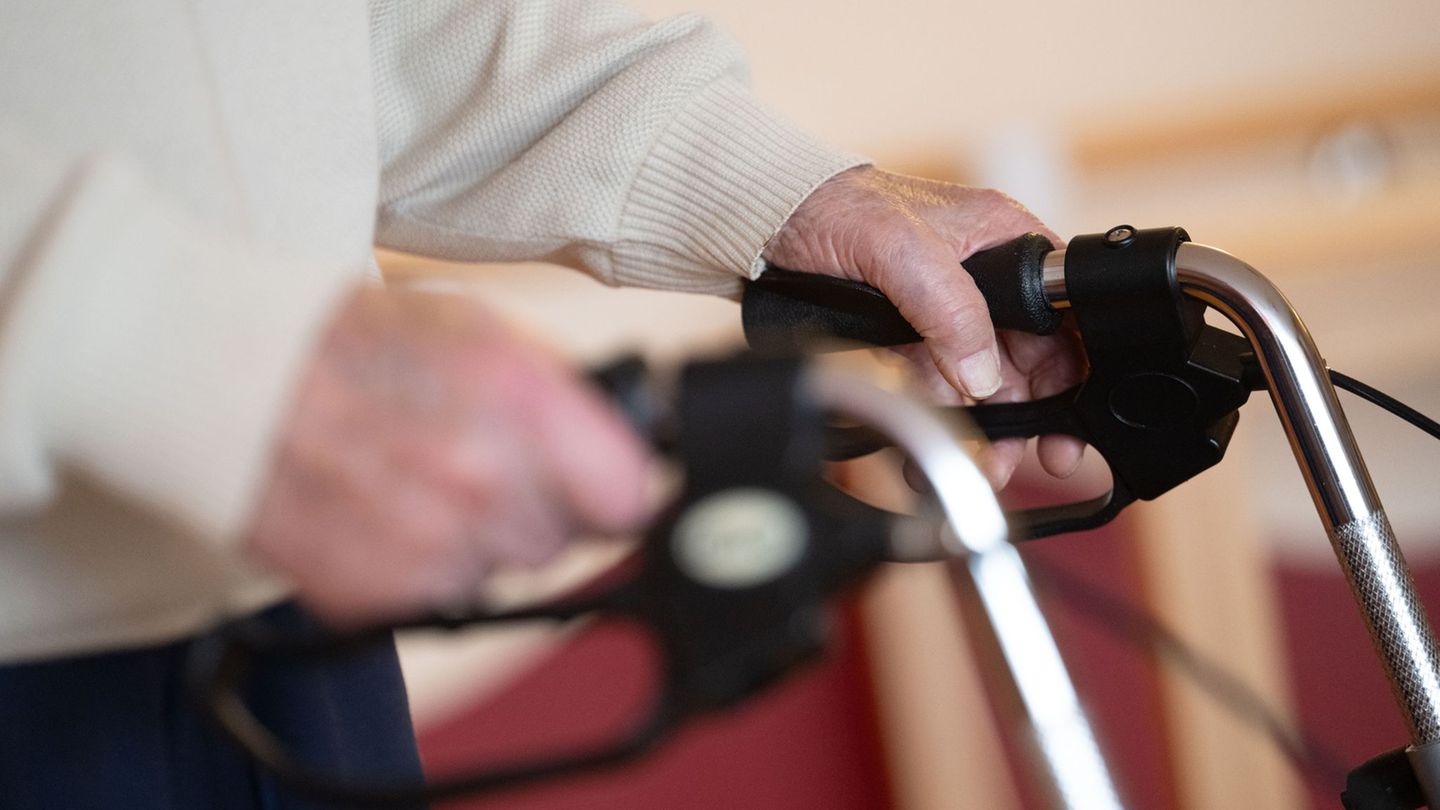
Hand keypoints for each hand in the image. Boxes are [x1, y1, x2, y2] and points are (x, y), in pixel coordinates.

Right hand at [245, 286, 651, 623]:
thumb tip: (622, 437)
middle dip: (533, 510)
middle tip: (473, 466)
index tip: (594, 488)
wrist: (222, 378)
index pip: (628, 497)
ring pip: (499, 573)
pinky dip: (415, 569)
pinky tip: (379, 513)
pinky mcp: (380, 593)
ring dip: (473, 542)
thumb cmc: (347, 340)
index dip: (611, 491)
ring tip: (414, 483)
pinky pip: (436, 598)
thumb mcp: (473, 327)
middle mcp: (484, 478)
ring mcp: (432, 544)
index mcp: (520, 401)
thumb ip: (556, 391)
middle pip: (562, 541)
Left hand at [763, 166, 1085, 487]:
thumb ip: (950, 306)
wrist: (771, 224)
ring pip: (986, 384)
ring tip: (984, 466)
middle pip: (1030, 358)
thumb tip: (983, 374)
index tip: (1073, 413)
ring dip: (990, 429)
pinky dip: (942, 424)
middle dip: (1034, 413)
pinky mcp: (912, 341)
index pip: (1060, 309)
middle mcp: (983, 279)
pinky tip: (932, 455)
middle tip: (1036, 458)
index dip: (1073, 364)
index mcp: (1002, 239)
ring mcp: (948, 314)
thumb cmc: (838, 206)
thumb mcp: (901, 246)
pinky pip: (939, 391)